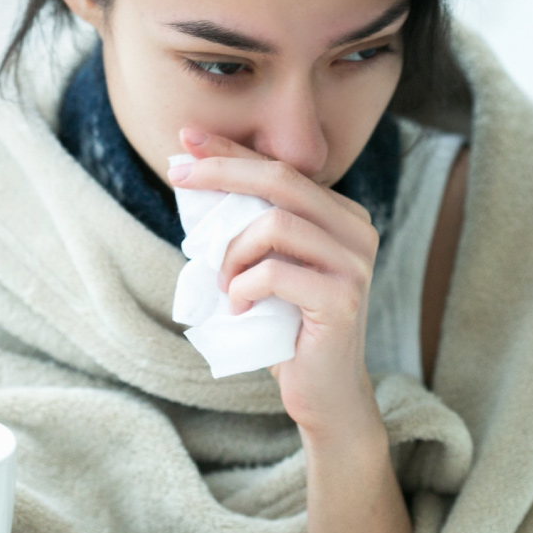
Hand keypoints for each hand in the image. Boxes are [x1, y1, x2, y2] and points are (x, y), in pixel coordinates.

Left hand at [168, 127, 384, 443]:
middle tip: (176, 178)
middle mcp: (356, 229)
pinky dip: (242, 288)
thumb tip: (193, 174)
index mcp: (340, 214)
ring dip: (232, 252)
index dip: (231, 151)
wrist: (324, 393)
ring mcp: (354, 263)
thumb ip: (249, 224)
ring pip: (275, 224)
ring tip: (223, 283)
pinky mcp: (342, 298)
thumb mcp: (267, 265)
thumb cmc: (287, 327)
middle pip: (281, 179)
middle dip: (221, 172)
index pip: (280, 168)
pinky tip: (237, 307)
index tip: (185, 139)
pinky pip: (274, 274)